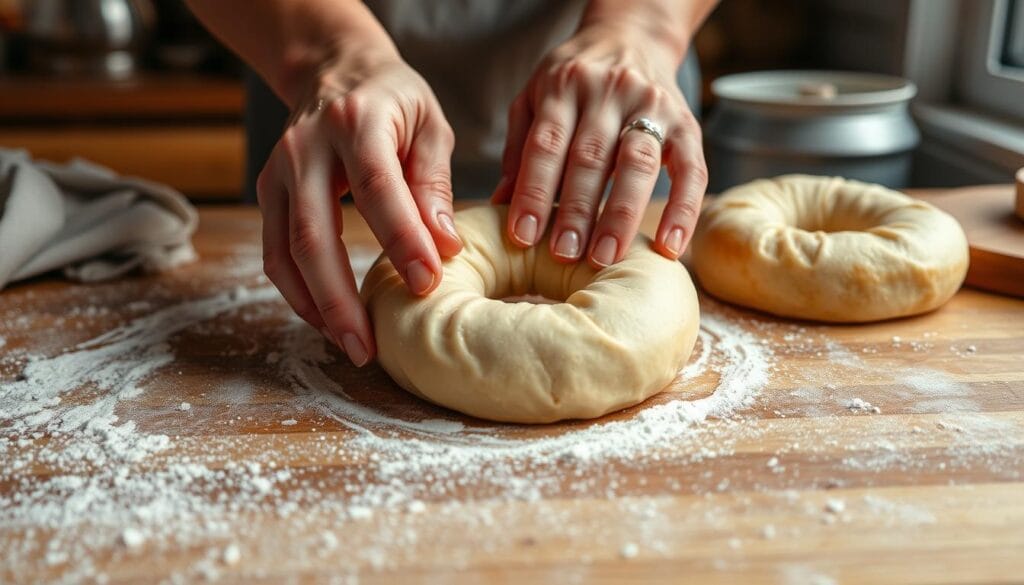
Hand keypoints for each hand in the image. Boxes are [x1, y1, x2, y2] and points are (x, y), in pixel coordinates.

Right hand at [257, 49, 461, 365]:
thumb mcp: (429, 125)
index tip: (427, 284)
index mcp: (356, 122)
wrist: (335, 70)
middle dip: (340, 298)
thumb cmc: (394, 100)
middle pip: (313, 234)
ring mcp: (278, 171)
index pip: (377, 189)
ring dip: (315, 306)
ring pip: (285, 252)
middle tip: (369, 347)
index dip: (401, 240)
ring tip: (352, 345)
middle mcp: (306, 148)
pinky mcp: (268, 192)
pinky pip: (275, 253)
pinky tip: (328, 319)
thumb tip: (444, 246)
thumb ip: (434, 184)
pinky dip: (298, 293)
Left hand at [492, 23, 707, 267]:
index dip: (534, 191)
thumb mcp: (535, 98)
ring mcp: (652, 106)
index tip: (523, 236)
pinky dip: (683, 211)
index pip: (546, 144)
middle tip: (564, 255)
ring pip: (636, 163)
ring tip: (604, 257)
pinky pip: (691, 171)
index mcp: (565, 85)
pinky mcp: (686, 124)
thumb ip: (519, 148)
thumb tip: (499, 203)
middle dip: (576, 211)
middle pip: (590, 157)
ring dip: (620, 214)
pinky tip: (669, 248)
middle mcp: (610, 91)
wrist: (632, 36)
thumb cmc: (574, 80)